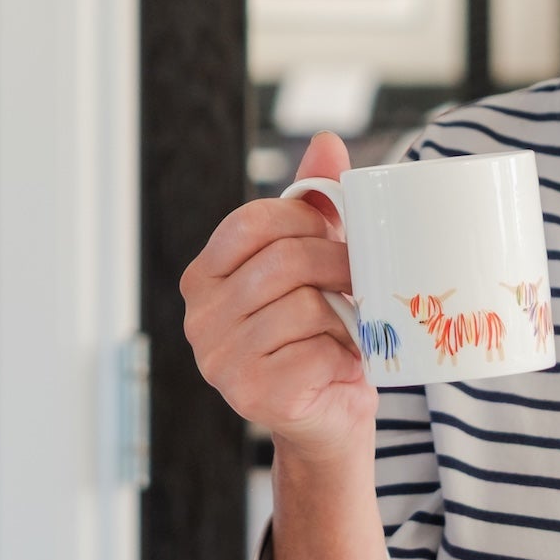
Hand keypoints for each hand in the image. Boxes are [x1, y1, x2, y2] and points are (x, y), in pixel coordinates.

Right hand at [180, 132, 372, 459]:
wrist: (330, 418)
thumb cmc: (320, 334)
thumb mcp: (314, 262)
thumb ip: (313, 203)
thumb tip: (326, 141)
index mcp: (204, 278)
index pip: (251, 222)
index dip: (304, 221)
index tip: (333, 236)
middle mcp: (199, 319)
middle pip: (284, 261)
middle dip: (336, 265)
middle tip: (360, 282)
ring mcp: (221, 362)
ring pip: (304, 307)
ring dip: (343, 317)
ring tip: (348, 329)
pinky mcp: (254, 396)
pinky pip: (315, 354)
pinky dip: (342, 357)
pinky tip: (339, 364)